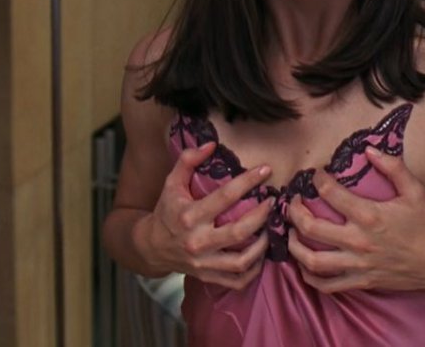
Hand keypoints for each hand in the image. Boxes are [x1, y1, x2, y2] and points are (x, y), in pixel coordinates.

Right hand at [137, 141, 275, 289]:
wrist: (151, 247)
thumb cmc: (166, 211)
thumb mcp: (171, 183)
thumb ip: (188, 160)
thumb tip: (211, 144)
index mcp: (189, 215)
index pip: (225, 196)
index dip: (248, 181)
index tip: (266, 170)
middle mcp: (197, 241)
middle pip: (239, 231)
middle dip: (261, 215)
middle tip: (272, 202)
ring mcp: (204, 262)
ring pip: (242, 260)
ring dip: (262, 245)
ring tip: (271, 229)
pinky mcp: (208, 277)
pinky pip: (237, 280)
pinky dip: (253, 270)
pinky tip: (261, 254)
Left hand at [286, 148, 424, 292]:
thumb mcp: (416, 191)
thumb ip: (393, 167)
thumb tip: (368, 149)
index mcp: (369, 216)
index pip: (330, 193)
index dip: (317, 180)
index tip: (315, 174)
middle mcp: (358, 241)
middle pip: (311, 227)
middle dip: (295, 211)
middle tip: (294, 202)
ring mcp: (357, 265)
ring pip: (312, 260)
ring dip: (294, 246)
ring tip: (290, 233)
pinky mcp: (361, 282)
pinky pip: (327, 285)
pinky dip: (310, 277)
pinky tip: (304, 266)